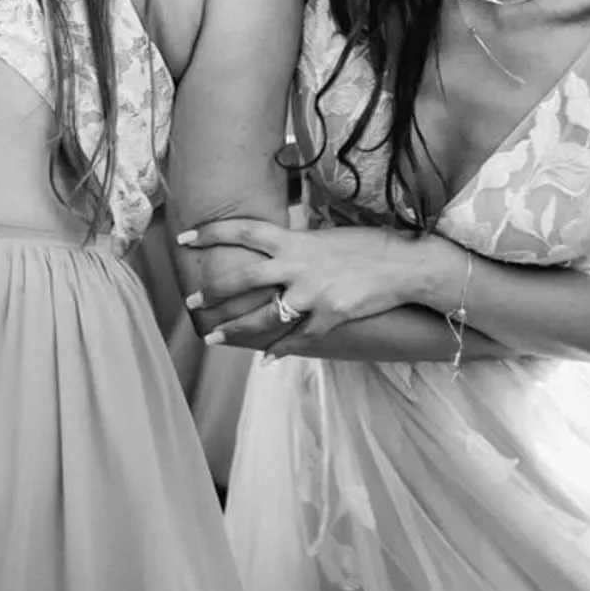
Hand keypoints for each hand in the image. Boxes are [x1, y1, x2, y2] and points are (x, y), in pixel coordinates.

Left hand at [179, 219, 453, 350]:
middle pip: (241, 279)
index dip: (210, 233)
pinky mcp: (329, 318)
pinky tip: (266, 359)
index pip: (243, 231)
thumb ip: (300, 245)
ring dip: (234, 330)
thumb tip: (277, 249)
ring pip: (262, 317)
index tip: (184, 238)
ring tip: (214, 338)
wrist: (405, 266)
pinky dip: (280, 350)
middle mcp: (297, 266)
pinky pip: (297, 339)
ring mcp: (311, 295)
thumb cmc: (370, 245)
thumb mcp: (328, 237)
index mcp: (295, 241)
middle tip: (192, 304)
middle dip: (213, 293)